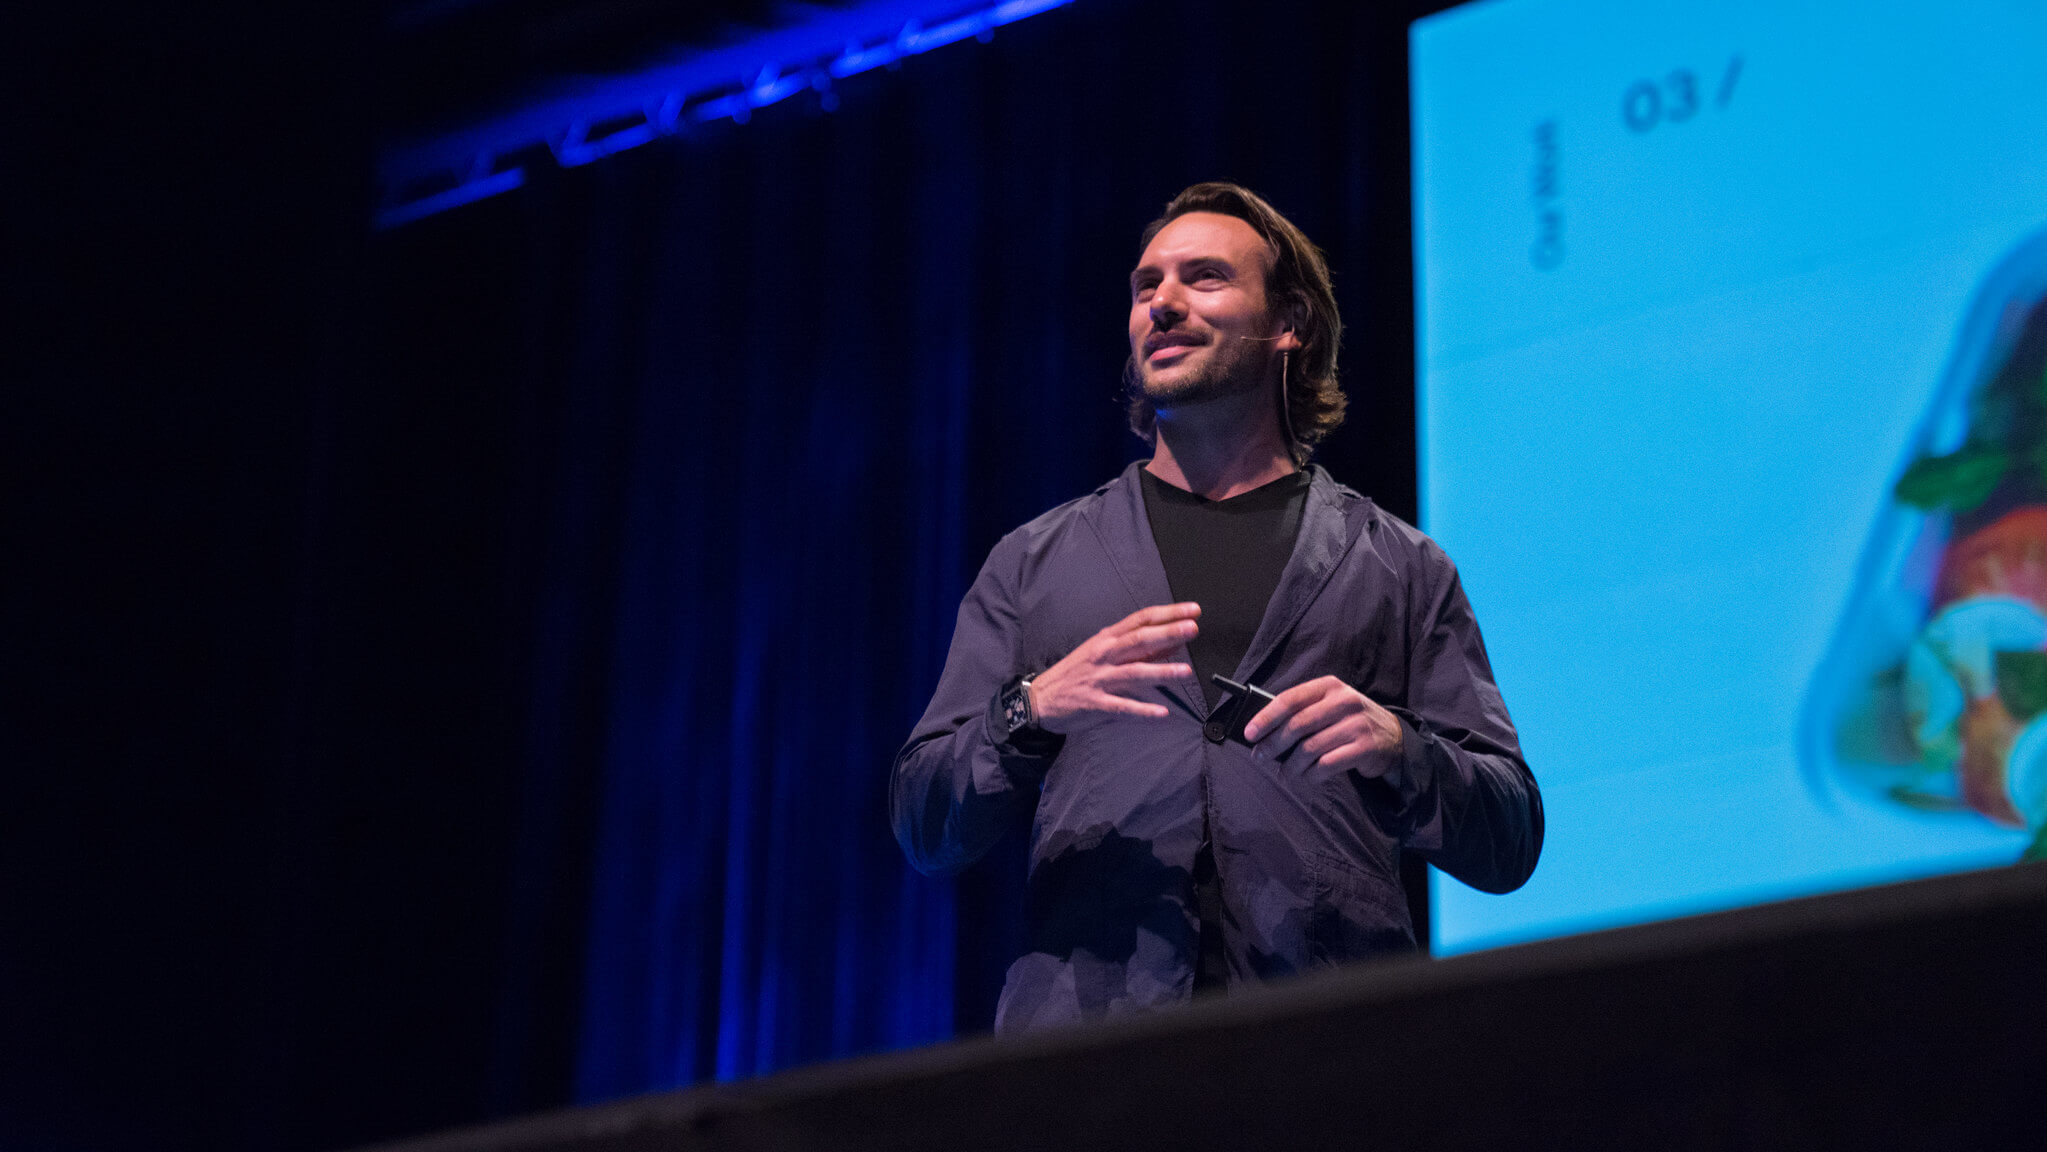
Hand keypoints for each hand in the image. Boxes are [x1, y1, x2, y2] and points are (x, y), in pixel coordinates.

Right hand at [1029, 603, 1201, 733]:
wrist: (1041, 698)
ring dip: (1161, 671)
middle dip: (1167, 633)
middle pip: (1139, 640)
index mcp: (1107, 638)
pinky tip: (1162, 713)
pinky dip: (1142, 711)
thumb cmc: (1076, 672)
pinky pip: (1122, 707)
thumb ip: (1137, 649)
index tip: (1193, 610)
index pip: (1141, 619)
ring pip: (1134, 672)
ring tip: (1186, 672)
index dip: (1168, 613)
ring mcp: (1100, 678)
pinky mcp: (1095, 703)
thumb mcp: (1103, 652)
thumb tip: (1172, 644)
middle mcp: (1104, 654)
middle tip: (1192, 628)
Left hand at [1241, 675, 1402, 777]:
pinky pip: (1327, 765)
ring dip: (1291, 765)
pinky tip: (1306, 777)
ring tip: (1284, 774)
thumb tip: (1264, 734)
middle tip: (1260, 757)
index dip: (1266, 717)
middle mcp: (1344, 701)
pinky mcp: (1364, 748)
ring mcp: (1356, 725)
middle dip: (1273, 744)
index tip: (1249, 733)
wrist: (1393, 736)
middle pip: (1298, 725)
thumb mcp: (1330, 706)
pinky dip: (1311, 775)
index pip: (1290, 698)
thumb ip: (1303, 712)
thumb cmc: (1348, 721)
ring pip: (1310, 748)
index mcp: (1329, 686)